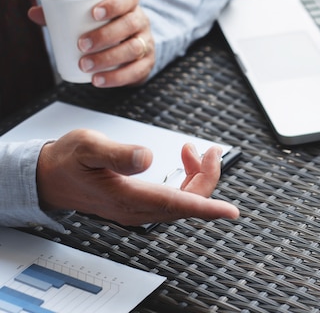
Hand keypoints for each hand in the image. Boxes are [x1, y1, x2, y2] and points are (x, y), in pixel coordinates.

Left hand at [29, 0, 154, 87]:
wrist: (134, 49)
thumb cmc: (108, 28)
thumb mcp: (92, 18)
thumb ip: (64, 14)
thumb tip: (34, 13)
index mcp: (130, 6)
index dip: (114, 4)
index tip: (94, 13)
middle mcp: (142, 23)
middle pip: (130, 25)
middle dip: (105, 35)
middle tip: (81, 44)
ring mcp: (147, 44)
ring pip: (133, 49)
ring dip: (107, 58)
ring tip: (85, 65)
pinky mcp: (147, 64)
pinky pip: (135, 71)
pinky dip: (116, 77)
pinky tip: (98, 80)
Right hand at [35, 129, 238, 224]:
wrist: (49, 177)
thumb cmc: (67, 161)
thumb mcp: (88, 147)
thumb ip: (118, 153)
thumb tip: (147, 158)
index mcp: (129, 198)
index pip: (177, 206)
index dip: (207, 208)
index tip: (231, 212)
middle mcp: (138, 210)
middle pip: (187, 202)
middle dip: (207, 177)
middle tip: (211, 150)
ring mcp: (140, 210)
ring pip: (183, 201)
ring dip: (197, 177)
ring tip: (195, 150)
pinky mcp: (140, 204)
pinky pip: (174, 198)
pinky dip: (185, 179)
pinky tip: (184, 161)